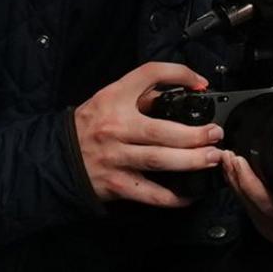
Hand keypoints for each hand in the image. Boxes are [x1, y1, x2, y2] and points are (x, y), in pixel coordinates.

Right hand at [75, 61, 221, 207]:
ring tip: (212, 158)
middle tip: (215, 134)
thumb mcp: (108, 99)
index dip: (179, 74)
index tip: (200, 83)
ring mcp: (116, 158)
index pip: (149, 74)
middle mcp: (115, 127)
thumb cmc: (88, 126)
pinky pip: (150, 193)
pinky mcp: (117, 184)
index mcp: (113, 99)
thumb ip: (141, 94)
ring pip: (159, 161)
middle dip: (195, 134)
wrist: (57, 158)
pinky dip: (173, 197)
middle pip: (162, 131)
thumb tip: (181, 91)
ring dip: (191, 161)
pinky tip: (190, 194)